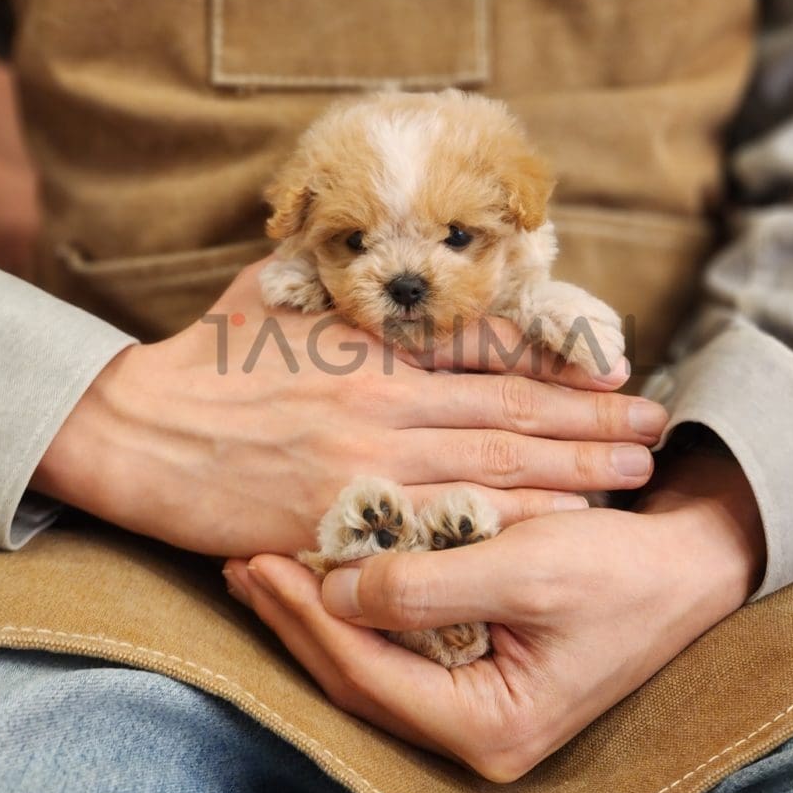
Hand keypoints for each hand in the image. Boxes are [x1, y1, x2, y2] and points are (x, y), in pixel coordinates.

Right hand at [30, 259, 665, 556]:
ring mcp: (367, 467)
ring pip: (494, 473)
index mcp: (374, 350)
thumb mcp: (273, 299)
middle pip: (511, 417)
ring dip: (571, 474)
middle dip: (592, 423)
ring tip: (632, 477)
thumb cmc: (203, 360)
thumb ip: (334, 288)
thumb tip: (366, 260)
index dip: (558, 368)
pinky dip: (505, 530)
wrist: (136, 431)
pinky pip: (442, 531)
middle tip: (656, 429)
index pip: (488, 359)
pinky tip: (553, 532)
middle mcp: (385, 405)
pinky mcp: (342, 522)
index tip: (614, 372)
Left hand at [224, 446, 765, 780]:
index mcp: (490, 725)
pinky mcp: (475, 665)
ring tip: (261, 565)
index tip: (259, 559)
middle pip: (355, 676)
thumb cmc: (621, 569)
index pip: (368, 675)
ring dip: (314, 613)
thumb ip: (433, 585)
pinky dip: (353, 605)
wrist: (687, 565)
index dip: (308, 618)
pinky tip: (324, 568)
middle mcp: (473, 728)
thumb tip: (337, 590)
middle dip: (295, 619)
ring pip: (367, 662)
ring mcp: (472, 700)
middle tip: (240, 561)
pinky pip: (394, 642)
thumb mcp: (531, 569)